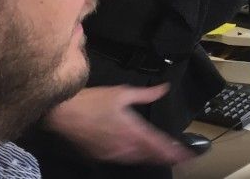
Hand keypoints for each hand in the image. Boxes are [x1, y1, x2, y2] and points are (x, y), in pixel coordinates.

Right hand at [44, 83, 193, 164]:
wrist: (63, 113)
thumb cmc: (92, 101)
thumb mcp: (122, 93)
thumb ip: (146, 94)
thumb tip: (164, 89)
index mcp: (131, 130)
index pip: (157, 144)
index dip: (173, 151)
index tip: (186, 155)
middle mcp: (123, 145)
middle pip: (149, 156)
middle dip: (165, 157)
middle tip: (179, 158)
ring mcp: (111, 153)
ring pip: (137, 160)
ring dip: (150, 158)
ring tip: (163, 157)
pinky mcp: (100, 156)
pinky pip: (122, 160)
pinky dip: (134, 158)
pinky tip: (138, 156)